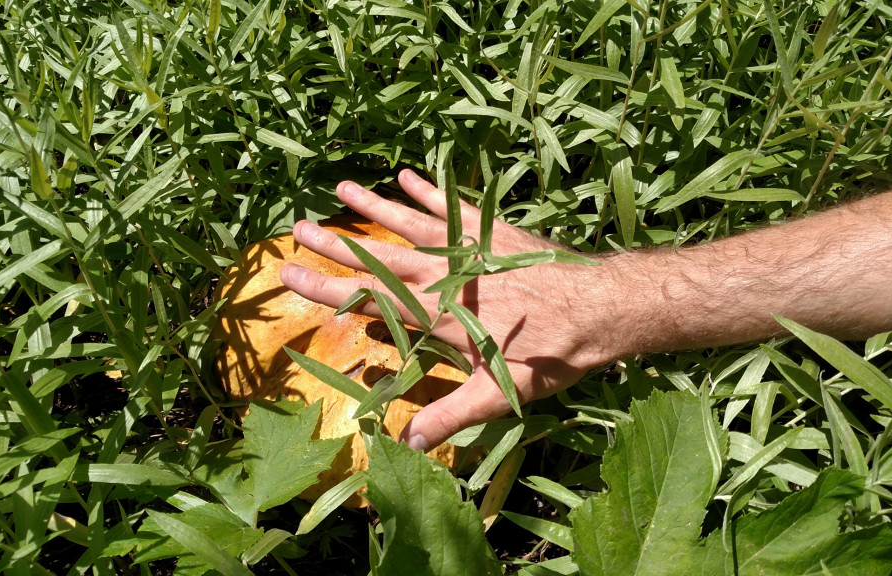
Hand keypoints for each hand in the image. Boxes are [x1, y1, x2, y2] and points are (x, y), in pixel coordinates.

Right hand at [280, 170, 629, 449]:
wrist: (602, 307)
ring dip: (375, 207)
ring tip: (341, 188)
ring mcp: (469, 248)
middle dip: (336, 244)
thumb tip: (408, 442)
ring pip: (410, 224)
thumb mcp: (499, 393)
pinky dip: (429, 192)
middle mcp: (445, 274)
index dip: (327, 288)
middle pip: (380, 256)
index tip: (290, 273)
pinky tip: (407, 175)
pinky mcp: (493, 231)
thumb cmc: (550, 353)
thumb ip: (451, 414)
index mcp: (437, 314)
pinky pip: (453, 207)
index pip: (369, 299)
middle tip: (298, 226)